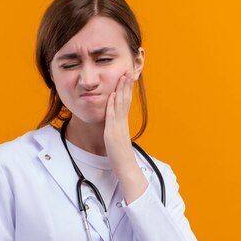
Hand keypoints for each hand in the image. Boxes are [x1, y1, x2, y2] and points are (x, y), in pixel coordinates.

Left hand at [104, 71, 148, 202]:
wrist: (126, 169)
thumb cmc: (121, 158)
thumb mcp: (118, 141)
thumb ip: (116, 132)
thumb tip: (115, 128)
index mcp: (123, 124)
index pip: (125, 103)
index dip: (126, 91)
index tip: (127, 79)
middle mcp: (122, 123)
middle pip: (125, 100)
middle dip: (126, 85)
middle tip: (127, 71)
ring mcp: (118, 127)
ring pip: (121, 105)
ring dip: (121, 90)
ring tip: (123, 77)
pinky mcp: (113, 133)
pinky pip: (113, 116)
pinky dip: (113, 105)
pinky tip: (113, 95)